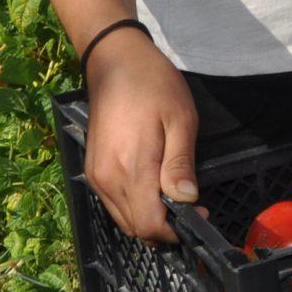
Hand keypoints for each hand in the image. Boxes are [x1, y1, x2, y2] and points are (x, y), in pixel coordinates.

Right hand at [83, 28, 208, 246]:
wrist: (114, 61)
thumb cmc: (153, 84)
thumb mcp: (180, 119)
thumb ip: (180, 163)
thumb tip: (187, 200)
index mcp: (131, 169)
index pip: (149, 224)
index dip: (176, 230)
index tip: (199, 214)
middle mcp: (107, 180)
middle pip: (135, 228)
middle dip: (164, 228)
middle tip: (190, 206)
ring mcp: (96, 176)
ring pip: (123, 219)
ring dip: (148, 218)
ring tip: (174, 198)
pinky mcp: (92, 169)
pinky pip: (113, 203)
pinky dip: (134, 206)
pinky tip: (152, 188)